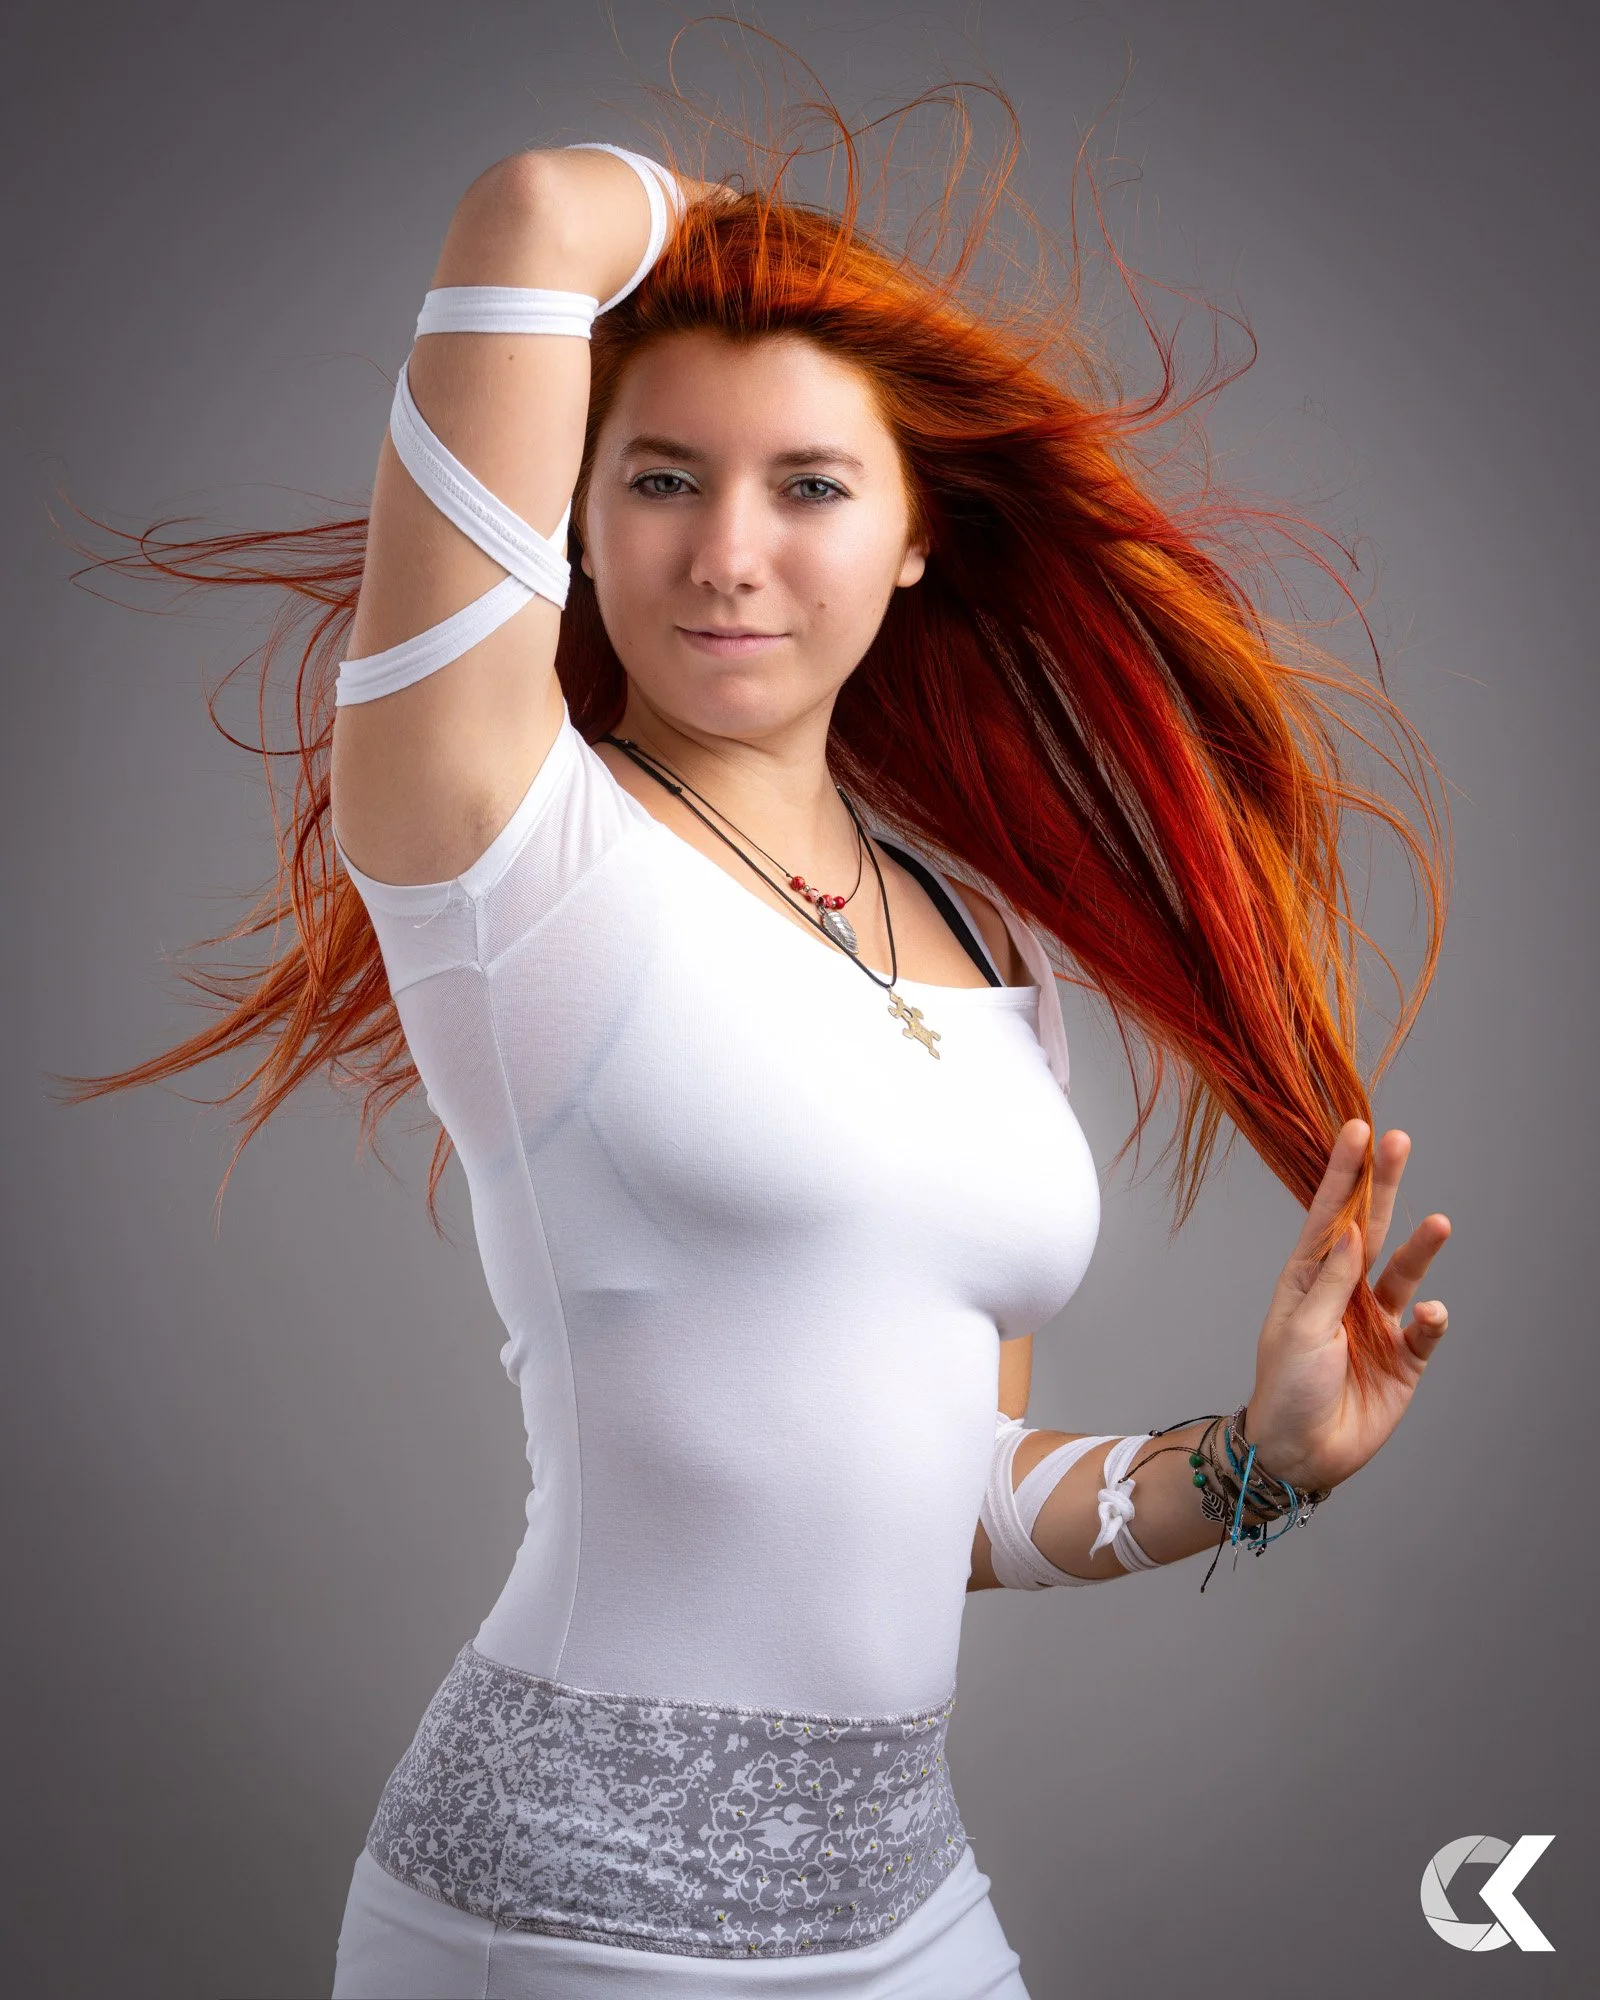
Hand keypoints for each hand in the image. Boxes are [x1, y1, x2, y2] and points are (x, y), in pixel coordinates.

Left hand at [1243, 1120, 1450, 1496]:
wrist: (1301, 1451)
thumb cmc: (1286, 1387)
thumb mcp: (1300, 1329)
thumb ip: (1330, 1282)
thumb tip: (1349, 1231)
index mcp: (1309, 1276)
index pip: (1329, 1215)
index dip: (1343, 1174)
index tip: (1357, 1130)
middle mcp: (1346, 1290)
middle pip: (1370, 1228)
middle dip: (1384, 1186)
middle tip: (1399, 1141)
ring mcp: (1379, 1321)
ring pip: (1405, 1272)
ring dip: (1421, 1248)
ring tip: (1438, 1223)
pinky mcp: (1406, 1356)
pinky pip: (1425, 1329)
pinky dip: (1431, 1319)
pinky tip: (1428, 1313)